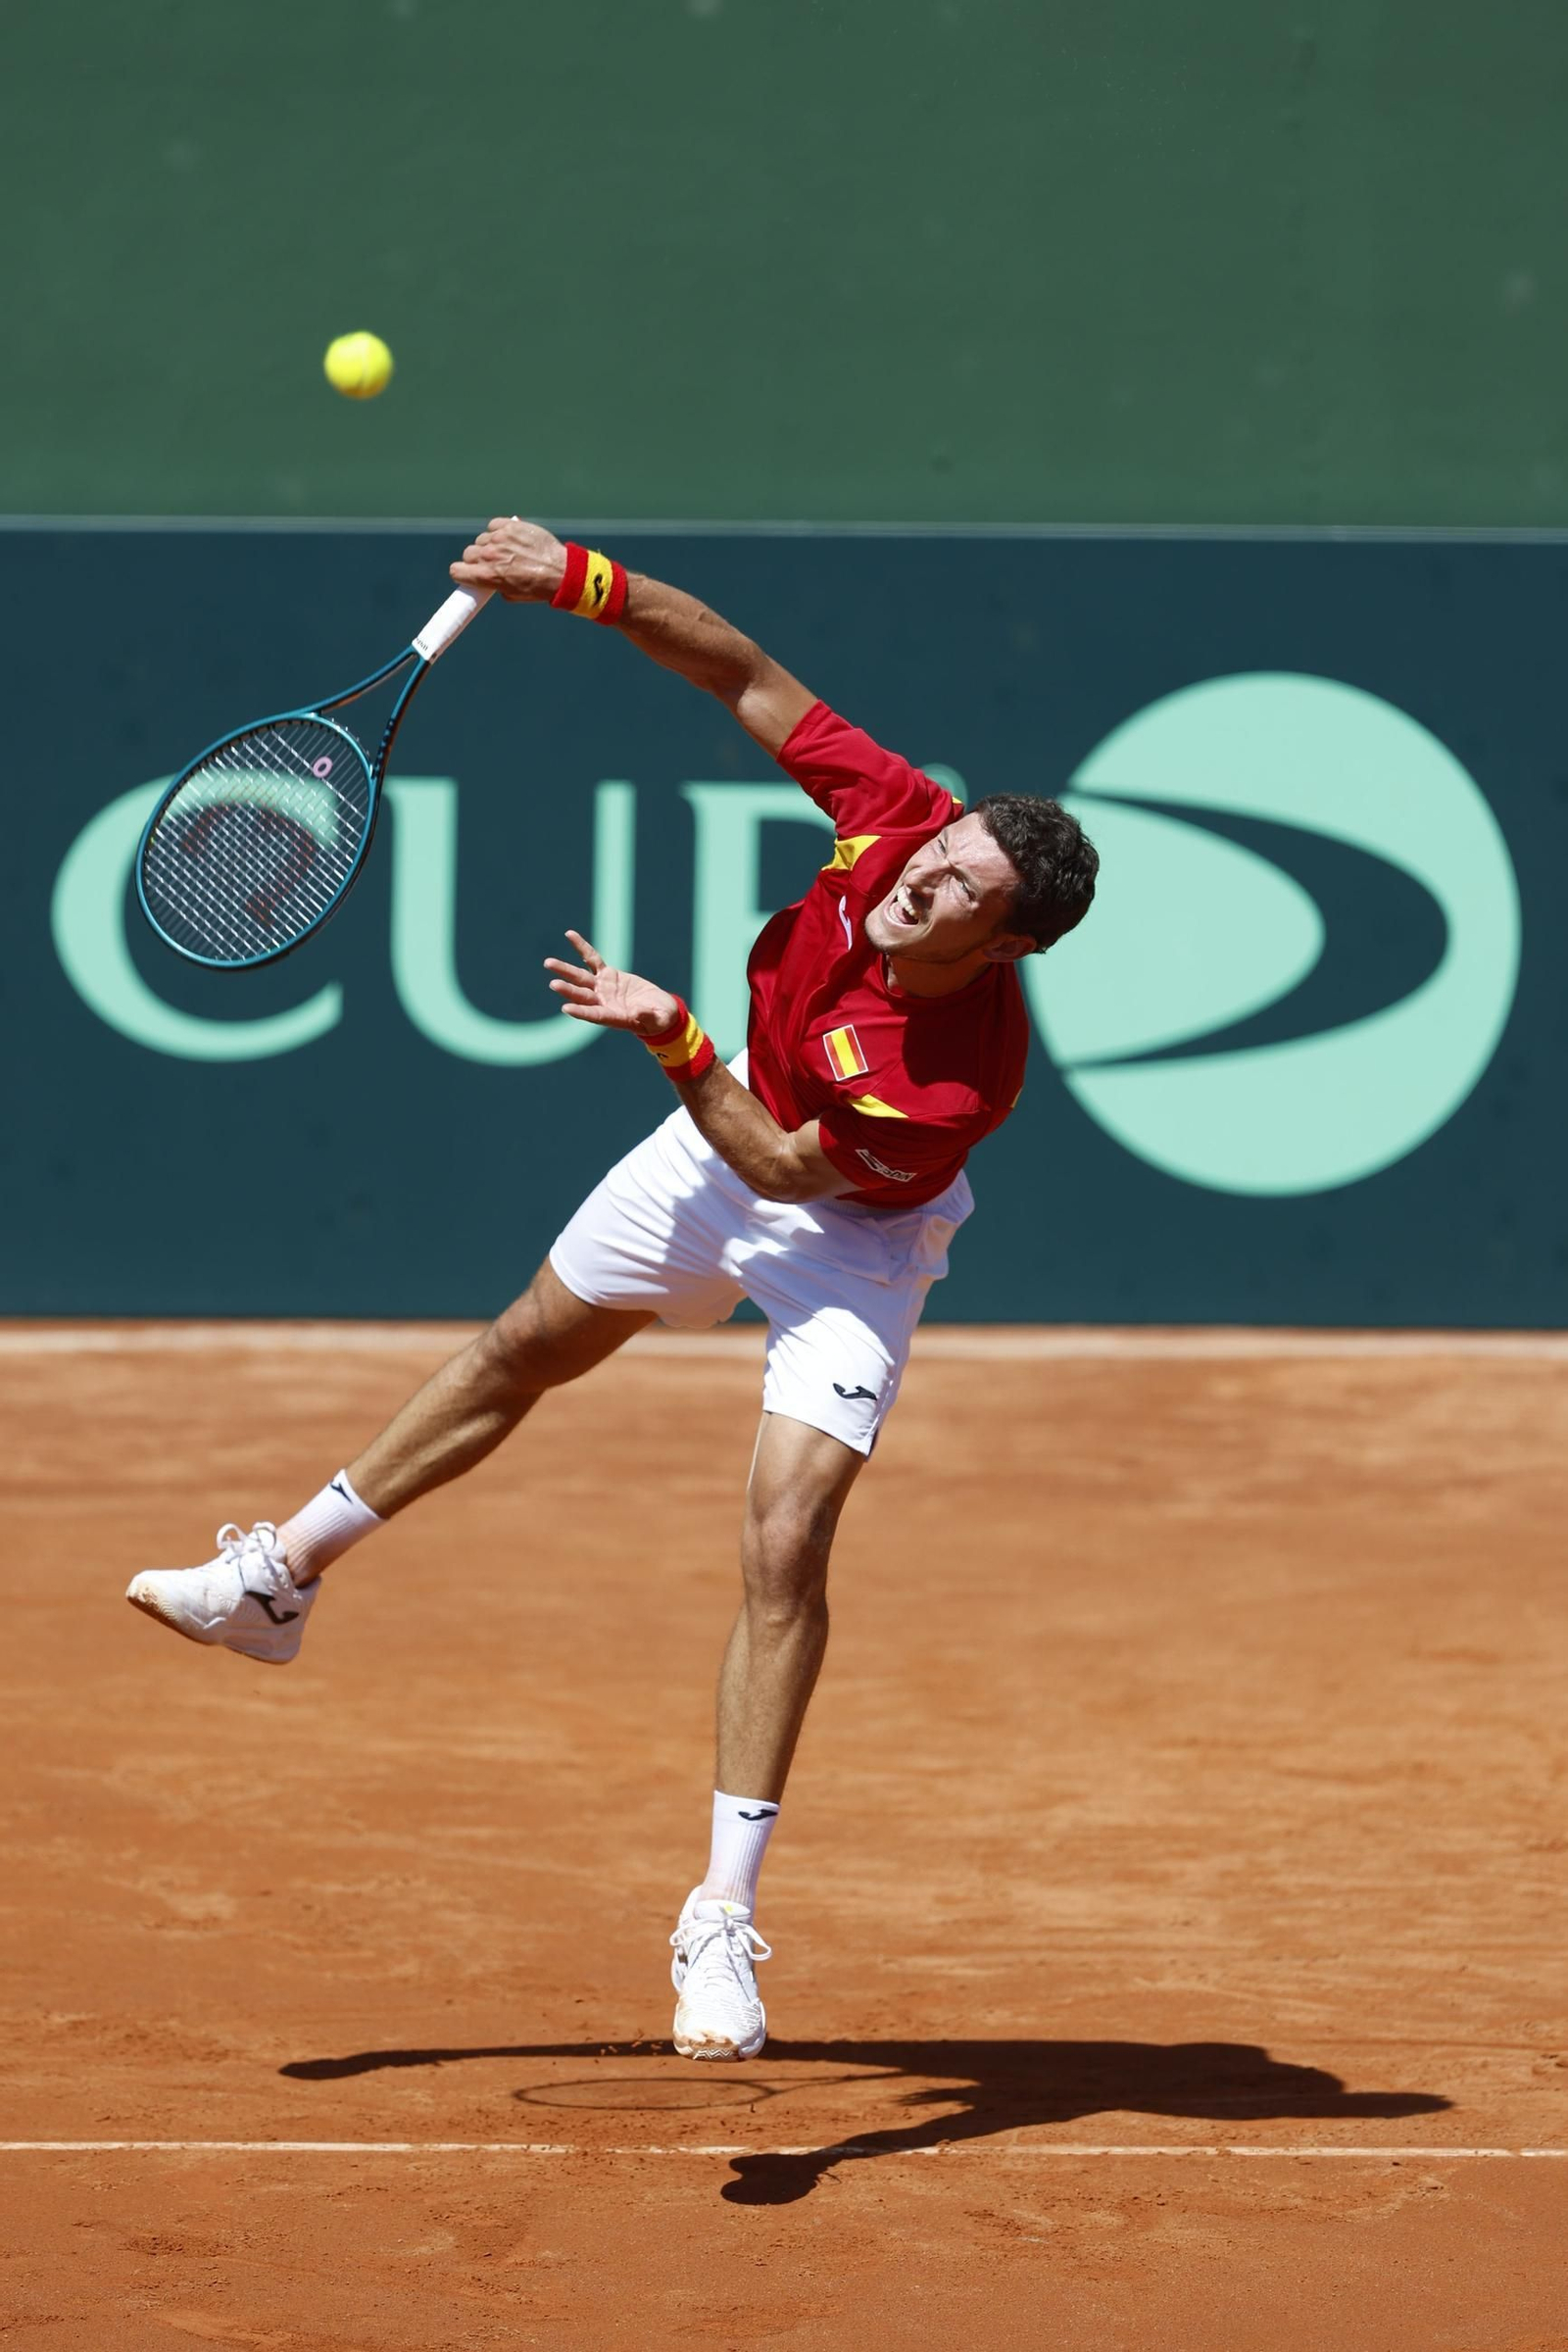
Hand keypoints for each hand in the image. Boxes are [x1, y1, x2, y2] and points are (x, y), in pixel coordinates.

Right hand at [450, 516, 567, 602]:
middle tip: (491, 564)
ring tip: (506, 552)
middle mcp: (490, 555)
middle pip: (469, 554)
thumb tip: (489, 581)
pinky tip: (509, 539)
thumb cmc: (539, 588)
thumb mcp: (513, 595)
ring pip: (482, 540)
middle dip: (476, 560)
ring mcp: (500, 538)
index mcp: (488, 575)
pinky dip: (498, 531)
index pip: (456, 570)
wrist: (562, 572)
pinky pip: (493, 525)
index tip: (468, 574)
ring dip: (489, 546)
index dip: (462, 573)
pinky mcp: (511, 526)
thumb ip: (495, 586)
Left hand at [544, 932, 682, 1034]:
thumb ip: (648, 1016)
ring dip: (565, 970)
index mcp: (615, 1017)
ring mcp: (603, 989)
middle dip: (568, 990)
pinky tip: (570, 935)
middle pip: (583, 996)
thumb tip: (638, 1012)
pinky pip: (593, 959)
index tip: (567, 1008)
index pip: (596, 1015)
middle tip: (553, 984)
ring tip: (548, 963)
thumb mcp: (658, 1019)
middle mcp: (604, 1003)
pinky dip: (582, 947)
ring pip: (581, 978)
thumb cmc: (660, 1019)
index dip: (582, 1012)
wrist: (659, 1011)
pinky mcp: (608, 975)